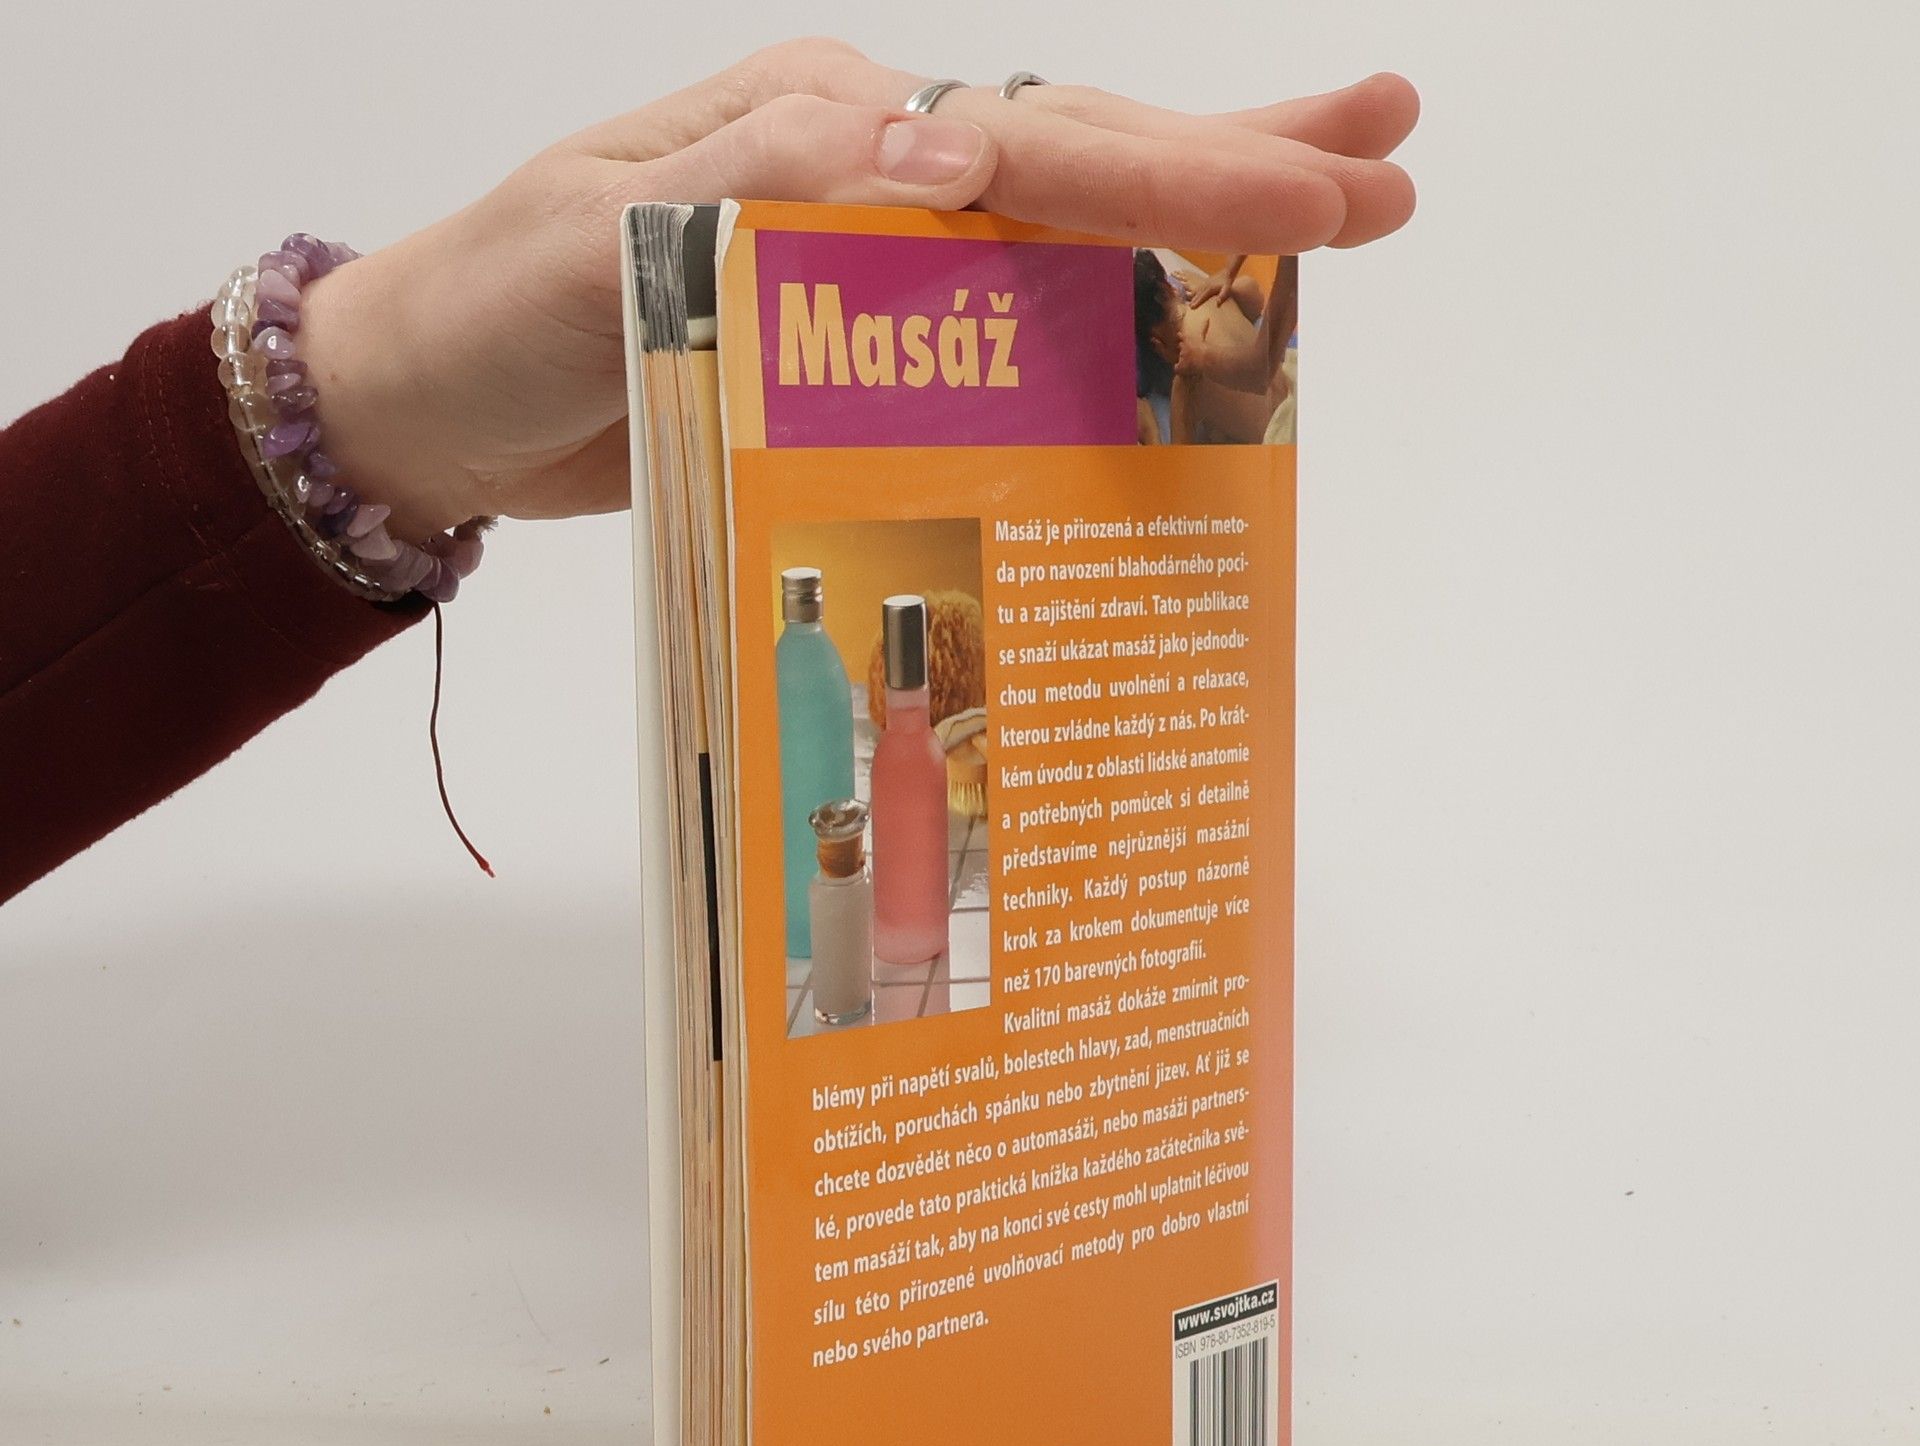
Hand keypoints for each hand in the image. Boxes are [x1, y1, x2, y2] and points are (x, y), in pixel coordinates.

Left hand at [299, 41, 1416, 535]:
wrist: (428, 403)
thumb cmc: (488, 315)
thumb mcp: (595, 240)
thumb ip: (761, 189)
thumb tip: (939, 149)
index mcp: (818, 131)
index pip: (1025, 147)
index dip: (1177, 177)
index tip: (1319, 196)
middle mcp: (865, 177)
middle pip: (1078, 160)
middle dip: (1236, 167)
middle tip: (1392, 164)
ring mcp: (870, 259)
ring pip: (1059, 234)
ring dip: (1194, 225)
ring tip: (1334, 215)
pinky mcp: (859, 346)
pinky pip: (1002, 329)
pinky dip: (1099, 328)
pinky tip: (1179, 336)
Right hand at [1187, 256, 1248, 310]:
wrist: (1226, 273)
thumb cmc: (1227, 283)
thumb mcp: (1227, 289)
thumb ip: (1222, 296)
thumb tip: (1218, 304)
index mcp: (1209, 289)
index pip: (1201, 297)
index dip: (1196, 303)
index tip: (1191, 307)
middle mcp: (1205, 287)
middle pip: (1196, 295)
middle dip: (1192, 301)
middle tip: (1187, 308)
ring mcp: (1203, 284)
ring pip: (1195, 291)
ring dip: (1190, 297)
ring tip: (1186, 303)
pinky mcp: (1204, 283)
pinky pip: (1196, 288)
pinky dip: (1192, 292)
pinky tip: (1190, 295)